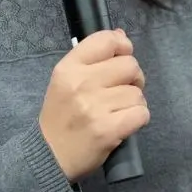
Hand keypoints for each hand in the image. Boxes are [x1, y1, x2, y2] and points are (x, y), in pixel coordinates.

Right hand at [39, 30, 148, 181]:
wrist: (50, 155)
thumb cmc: (61, 115)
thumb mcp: (66, 80)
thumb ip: (92, 57)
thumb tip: (121, 35)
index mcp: (68, 68)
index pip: (106, 40)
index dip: (123, 45)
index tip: (123, 56)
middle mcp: (81, 84)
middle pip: (130, 65)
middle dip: (133, 77)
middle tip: (123, 90)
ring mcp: (95, 108)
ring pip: (137, 93)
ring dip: (134, 102)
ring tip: (118, 111)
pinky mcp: (108, 130)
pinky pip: (141, 113)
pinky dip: (138, 119)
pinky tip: (124, 123)